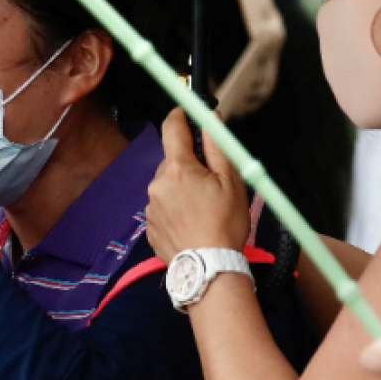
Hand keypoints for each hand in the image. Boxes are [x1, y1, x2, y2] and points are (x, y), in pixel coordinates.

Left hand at [145, 108, 249, 262]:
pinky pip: (162, 206)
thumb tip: (210, 119)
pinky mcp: (149, 224)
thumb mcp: (231, 180)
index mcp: (178, 168)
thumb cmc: (224, 225)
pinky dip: (175, 208)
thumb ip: (217, 145)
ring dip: (181, 188)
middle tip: (210, 181)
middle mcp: (158, 183)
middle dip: (188, 163)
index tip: (187, 113)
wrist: (209, 267)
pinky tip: (192, 221)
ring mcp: (150, 205)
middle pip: (171, 159)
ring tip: (202, 208)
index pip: (172, 127)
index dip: (180, 116)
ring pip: (167, 184)